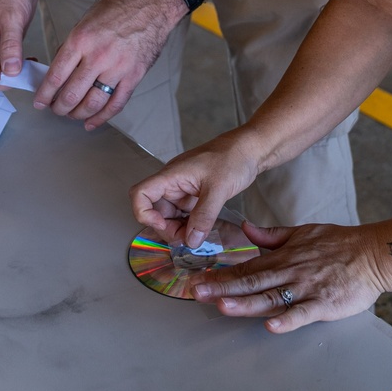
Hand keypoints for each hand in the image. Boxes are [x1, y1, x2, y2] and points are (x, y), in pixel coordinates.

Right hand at [0, 0, 37, 89]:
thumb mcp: (11, 18)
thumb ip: (10, 45)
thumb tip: (10, 70)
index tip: (9, 78)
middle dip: (2, 78)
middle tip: (21, 76)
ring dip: (11, 72)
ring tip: (28, 68)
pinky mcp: (1, 41)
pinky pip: (6, 60)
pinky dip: (16, 64)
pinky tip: (28, 62)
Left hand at [33, 0, 186, 128]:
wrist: (152, 4)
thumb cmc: (120, 7)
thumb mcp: (86, 19)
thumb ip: (73, 45)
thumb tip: (61, 67)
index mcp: (81, 40)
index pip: (56, 76)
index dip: (45, 94)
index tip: (40, 101)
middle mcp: (97, 57)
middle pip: (72, 94)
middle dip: (59, 107)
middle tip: (55, 109)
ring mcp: (117, 69)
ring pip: (92, 103)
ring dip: (78, 114)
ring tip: (71, 115)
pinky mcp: (134, 76)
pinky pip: (116, 103)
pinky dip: (102, 117)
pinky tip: (92, 122)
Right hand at [130, 131, 260, 246]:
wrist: (250, 149)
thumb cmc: (233, 158)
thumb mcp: (218, 189)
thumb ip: (204, 216)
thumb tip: (191, 241)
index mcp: (172, 175)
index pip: (141, 194)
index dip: (144, 213)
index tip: (162, 226)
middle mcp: (173, 183)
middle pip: (155, 210)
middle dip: (167, 228)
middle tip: (187, 239)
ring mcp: (183, 189)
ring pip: (169, 215)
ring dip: (178, 229)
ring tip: (196, 237)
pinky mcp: (194, 195)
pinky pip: (183, 214)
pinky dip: (188, 225)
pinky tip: (200, 231)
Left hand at [192, 221, 389, 332]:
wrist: (372, 253)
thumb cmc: (339, 243)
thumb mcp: (302, 232)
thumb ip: (271, 236)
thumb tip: (246, 229)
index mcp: (282, 257)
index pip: (246, 268)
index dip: (221, 275)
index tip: (198, 280)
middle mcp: (290, 273)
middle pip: (251, 282)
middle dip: (222, 288)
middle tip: (197, 293)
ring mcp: (306, 289)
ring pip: (271, 298)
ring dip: (246, 303)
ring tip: (223, 306)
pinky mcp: (324, 303)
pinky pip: (303, 313)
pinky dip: (287, 320)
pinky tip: (271, 327)